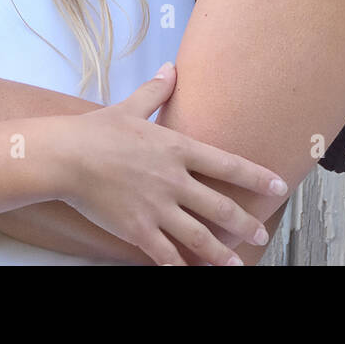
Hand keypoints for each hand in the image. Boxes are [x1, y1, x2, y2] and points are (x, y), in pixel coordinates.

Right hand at [50, 63, 287, 264]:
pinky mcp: (138, 229)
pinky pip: (166, 255)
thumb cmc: (98, 130)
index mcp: (177, 148)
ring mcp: (157, 207)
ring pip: (198, 236)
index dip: (256, 177)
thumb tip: (171, 69)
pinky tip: (192, 274)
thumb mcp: (131, 106)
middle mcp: (174, 180)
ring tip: (236, 265)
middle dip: (245, 224)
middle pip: (219, 207)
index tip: (278, 187)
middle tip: (262, 236)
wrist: (65, 156)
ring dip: (221, 254)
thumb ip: (156, 91)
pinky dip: (181, 267)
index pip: (227, 164)